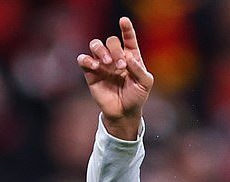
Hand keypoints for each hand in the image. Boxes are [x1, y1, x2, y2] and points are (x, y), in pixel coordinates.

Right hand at [77, 17, 152, 139]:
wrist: (124, 112)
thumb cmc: (136, 97)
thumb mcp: (145, 84)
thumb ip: (139, 70)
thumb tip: (128, 58)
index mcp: (131, 57)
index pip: (128, 39)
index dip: (126, 29)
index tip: (123, 20)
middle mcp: (116, 57)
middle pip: (111, 41)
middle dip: (115, 50)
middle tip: (120, 65)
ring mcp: (102, 64)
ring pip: (95, 45)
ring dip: (101, 50)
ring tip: (107, 63)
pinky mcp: (91, 72)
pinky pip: (83, 59)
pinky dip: (87, 59)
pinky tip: (95, 65)